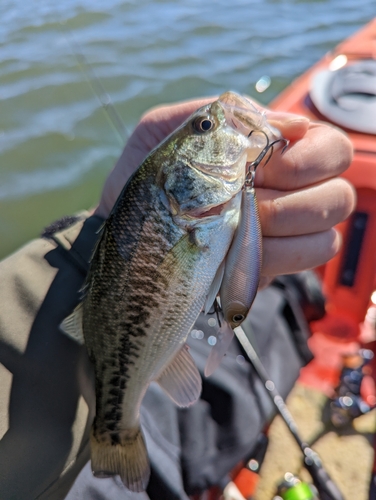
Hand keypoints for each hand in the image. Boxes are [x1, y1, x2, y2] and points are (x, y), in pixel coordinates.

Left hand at [94, 98, 354, 281]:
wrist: (125, 234)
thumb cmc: (144, 179)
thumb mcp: (165, 131)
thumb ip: (220, 115)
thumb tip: (290, 125)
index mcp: (270, 153)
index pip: (330, 148)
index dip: (309, 158)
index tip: (263, 165)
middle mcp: (289, 193)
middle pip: (339, 196)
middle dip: (297, 200)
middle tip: (249, 198)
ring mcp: (284, 234)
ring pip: (326, 234)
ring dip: (283, 230)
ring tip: (236, 224)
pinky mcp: (271, 266)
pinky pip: (300, 265)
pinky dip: (274, 257)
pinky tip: (238, 250)